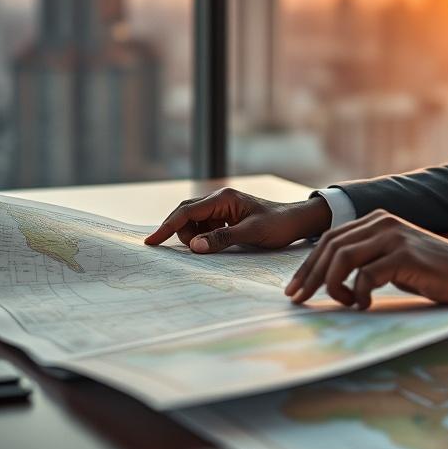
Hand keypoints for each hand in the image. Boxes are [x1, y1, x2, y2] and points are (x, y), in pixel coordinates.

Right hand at [143, 187, 331, 252]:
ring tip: (211, 247)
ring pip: (193, 221)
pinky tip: (213, 244)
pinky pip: (204, 225)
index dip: (167, 227)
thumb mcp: (252, 233)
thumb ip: (222, 239)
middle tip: (194, 250)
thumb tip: (194, 247)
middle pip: (186, 214)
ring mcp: (222, 207)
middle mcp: (219, 199)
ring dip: (194, 236)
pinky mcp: (225, 216)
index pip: (187, 211)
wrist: (296, 221)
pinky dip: (202, 236)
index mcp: (224, 198)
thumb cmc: (278, 225)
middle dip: (181, 233)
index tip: (151, 242)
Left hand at [284, 209, 447, 308]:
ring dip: (333, 285)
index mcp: (376, 220)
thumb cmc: (429, 270)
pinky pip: (367, 275)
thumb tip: (329, 280)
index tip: (295, 288)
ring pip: (343, 258)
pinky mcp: (404, 255)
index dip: (308, 264)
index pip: (330, 239)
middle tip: (299, 300)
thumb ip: (365, 260)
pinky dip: (358, 294)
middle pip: (331, 247)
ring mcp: (393, 237)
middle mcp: (382, 222)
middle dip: (310, 276)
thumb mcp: (391, 258)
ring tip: (341, 303)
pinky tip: (365, 305)